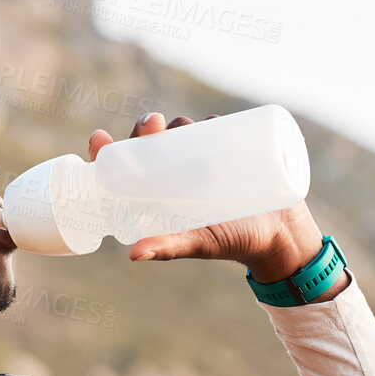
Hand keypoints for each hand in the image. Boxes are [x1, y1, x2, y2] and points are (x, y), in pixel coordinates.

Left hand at [87, 112, 349, 295]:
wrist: (276, 235)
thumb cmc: (229, 242)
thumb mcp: (197, 243)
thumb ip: (168, 247)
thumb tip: (134, 255)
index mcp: (157, 191)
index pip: (125, 165)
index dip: (108, 150)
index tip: (98, 139)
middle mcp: (175, 170)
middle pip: (152, 141)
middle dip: (145, 128)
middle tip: (152, 127)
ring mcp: (202, 157)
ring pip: (182, 130)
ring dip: (176, 123)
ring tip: (183, 129)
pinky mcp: (230, 148)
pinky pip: (216, 127)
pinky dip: (211, 121)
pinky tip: (210, 121)